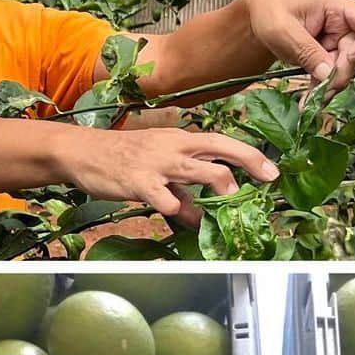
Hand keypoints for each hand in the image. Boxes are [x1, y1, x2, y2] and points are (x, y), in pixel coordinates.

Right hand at [64, 126, 278, 227]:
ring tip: (229, 201)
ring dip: (220, 186)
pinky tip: (173, 213)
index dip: (251, 156)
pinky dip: (176, 210)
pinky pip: (166, 199)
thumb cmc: (123, 160)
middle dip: (250, 162)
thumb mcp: (158, 168)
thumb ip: (182, 190)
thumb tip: (201, 215)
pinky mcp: (140, 181)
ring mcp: (157, 162)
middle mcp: (174, 145)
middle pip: (221, 149)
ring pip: (199, 169)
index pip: (223, 141)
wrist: (82, 152)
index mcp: (181, 139)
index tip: (271, 172)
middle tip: (267, 181)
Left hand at [243, 0, 354, 94]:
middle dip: (342, 74)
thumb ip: (307, 50)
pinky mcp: (328, 57)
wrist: (260, 18)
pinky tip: (307, 102)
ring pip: (346, 69)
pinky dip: (321, 90)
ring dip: (331, 86)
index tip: (352, 58)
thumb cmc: (271, 12)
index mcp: (338, 6)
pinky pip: (331, 77)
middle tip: (322, 90)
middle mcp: (343, 24)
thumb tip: (329, 74)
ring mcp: (337, 42)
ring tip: (310, 101)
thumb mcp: (284, 30)